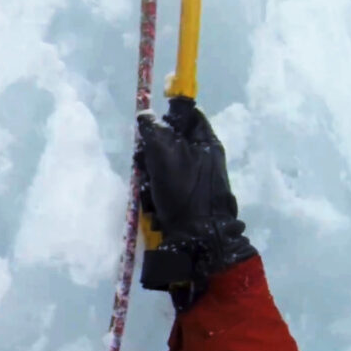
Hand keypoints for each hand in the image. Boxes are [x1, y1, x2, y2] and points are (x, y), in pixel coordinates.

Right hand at [135, 103, 255, 306]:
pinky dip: (157, 188)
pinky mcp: (189, 195)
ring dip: (152, 169)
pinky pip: (168, 183)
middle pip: (174, 139)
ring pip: (167, 162)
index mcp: (207, 142)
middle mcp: (205, 157)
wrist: (198, 236)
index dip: (168, 114)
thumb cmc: (184, 191)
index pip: (189, 115)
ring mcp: (198, 177)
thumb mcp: (165, 156)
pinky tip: (152, 198)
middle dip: (154, 147)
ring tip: (146, 182)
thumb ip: (153, 132)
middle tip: (143, 158)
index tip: (150, 122)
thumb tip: (145, 114)